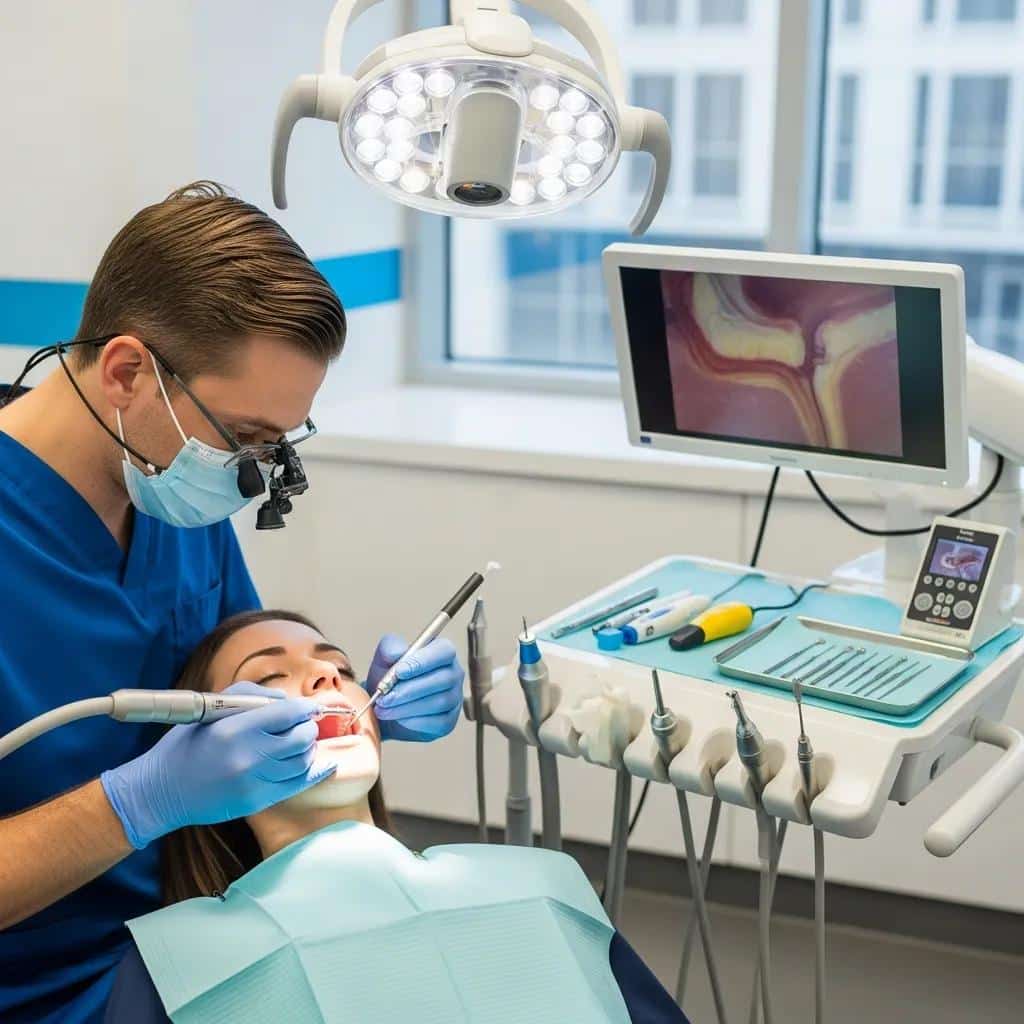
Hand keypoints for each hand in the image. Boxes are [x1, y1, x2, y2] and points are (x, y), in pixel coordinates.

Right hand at [101, 682, 333, 848]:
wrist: (162, 791)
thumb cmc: (187, 744)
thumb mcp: (212, 709)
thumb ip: (252, 696)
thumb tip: (287, 701)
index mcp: (235, 729)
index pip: (288, 714)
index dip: (305, 709)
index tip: (309, 708)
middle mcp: (248, 757)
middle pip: (301, 738)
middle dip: (308, 728)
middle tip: (305, 725)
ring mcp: (253, 783)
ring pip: (302, 762)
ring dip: (308, 749)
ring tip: (301, 743)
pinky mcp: (256, 803)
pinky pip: (296, 786)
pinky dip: (312, 773)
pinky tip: (321, 764)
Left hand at [366, 634, 463, 741]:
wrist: (386, 705)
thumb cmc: (391, 677)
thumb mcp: (385, 657)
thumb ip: (390, 648)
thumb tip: (397, 653)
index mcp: (443, 652)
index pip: (444, 651)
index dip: (423, 661)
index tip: (399, 672)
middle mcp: (454, 673)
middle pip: (442, 679)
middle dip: (409, 690)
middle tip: (385, 697)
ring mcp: (454, 699)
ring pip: (438, 702)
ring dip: (407, 707)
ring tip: (384, 708)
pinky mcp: (449, 721)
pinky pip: (437, 722)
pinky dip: (414, 721)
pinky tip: (398, 718)